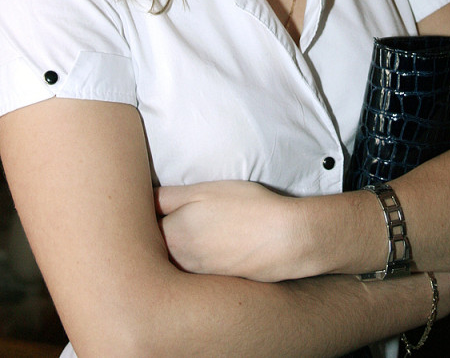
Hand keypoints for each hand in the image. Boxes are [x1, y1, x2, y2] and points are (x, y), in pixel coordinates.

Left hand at [155, 180, 304, 281]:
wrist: (284, 239)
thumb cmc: (245, 207)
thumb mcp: (204, 191)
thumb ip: (168, 197)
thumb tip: (142, 200)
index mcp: (170, 234)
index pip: (142, 226)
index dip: (144, 214)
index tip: (150, 206)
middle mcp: (176, 260)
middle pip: (155, 246)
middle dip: (156, 233)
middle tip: (174, 215)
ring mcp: (194, 275)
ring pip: (172, 260)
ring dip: (175, 247)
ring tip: (197, 229)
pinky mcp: (212, 283)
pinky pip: (191, 271)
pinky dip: (194, 259)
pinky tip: (212, 245)